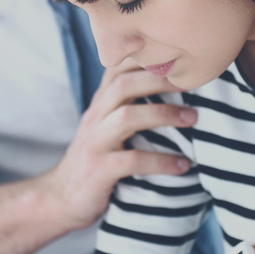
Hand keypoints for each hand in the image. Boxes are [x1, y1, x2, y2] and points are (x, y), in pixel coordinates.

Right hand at [39, 64, 196, 230]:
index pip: (117, 68)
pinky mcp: (99, 170)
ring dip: (164, 114)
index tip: (177, 54)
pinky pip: (132, 160)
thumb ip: (128, 106)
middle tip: (194, 83)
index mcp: (100, 104)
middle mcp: (95, 117)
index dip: (145, 57)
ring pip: (127, 116)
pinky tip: (182, 165)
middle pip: (124, 84)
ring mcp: (95, 143)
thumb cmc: (95, 160)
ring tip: (193, 118)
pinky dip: (161, 161)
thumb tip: (171, 88)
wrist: (61, 199)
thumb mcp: (106, 128)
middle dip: (160, 79)